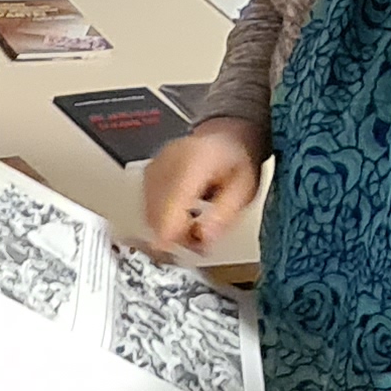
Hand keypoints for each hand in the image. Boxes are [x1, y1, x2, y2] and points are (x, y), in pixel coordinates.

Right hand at [143, 119, 263, 254]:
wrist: (227, 138)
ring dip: (167, 227)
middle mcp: (167, 161)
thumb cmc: (236, 162)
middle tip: (198, 239)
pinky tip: (181, 214)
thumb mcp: (244, 190)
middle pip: (155, 214)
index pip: (168, 208)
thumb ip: (224, 215)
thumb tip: (203, 239)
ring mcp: (154, 167)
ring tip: (193, 225)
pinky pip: (146, 205)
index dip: (173, 237)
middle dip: (174, 235)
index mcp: (193, 163)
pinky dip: (161, 217)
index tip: (185, 251)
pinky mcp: (148, 174)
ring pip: (148, 213)